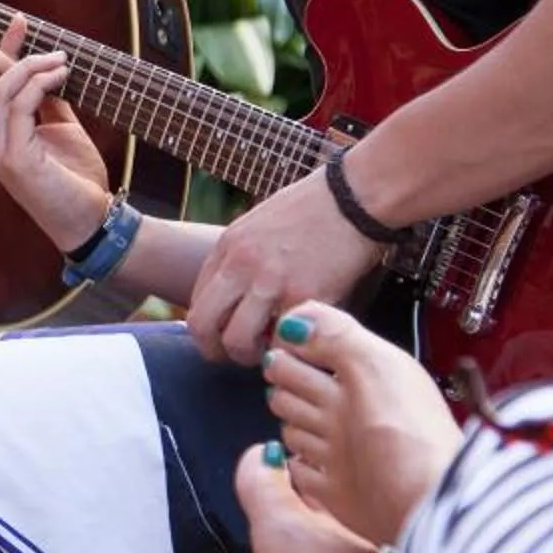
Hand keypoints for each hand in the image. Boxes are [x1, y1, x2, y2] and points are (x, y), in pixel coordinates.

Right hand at [0, 14, 111, 250]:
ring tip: (61, 64)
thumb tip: (49, 69)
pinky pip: (17, 108)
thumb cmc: (77, 180)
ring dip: (30, 68)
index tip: (21, 23)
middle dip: (1, 57)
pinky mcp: (16, 161)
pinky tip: (61, 79)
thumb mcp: (61, 129)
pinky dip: (39, 84)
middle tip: (43, 57)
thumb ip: (48, 102)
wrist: (93, 221)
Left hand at [184, 170, 384, 364]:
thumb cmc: (313, 210)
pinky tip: (300, 341)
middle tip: (239, 357)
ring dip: (252, 356)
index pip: (196, 302)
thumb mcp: (259, 226)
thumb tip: (233, 299)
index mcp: (228, 247)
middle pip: (203, 325)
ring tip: (272, 350)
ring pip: (238, 341)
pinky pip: (283, 340)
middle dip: (216, 351)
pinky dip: (288, 350)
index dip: (209, 329)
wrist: (355, 196)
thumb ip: (240, 260)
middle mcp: (241, 265)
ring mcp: (271, 282)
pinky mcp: (305, 296)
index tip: (226, 337)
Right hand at [260, 300, 462, 546]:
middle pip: (303, 391)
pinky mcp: (336, 491)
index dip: (298, 345)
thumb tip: (296, 319)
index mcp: (367, 381)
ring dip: (289, 419)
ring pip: (297, 428)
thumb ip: (335, 334)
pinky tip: (289, 457)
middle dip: (287, 379)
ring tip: (287, 409)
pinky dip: (293, 464)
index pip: (321, 354)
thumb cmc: (411, 439)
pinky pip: (301, 472)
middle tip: (276, 369)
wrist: (426, 511)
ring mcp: (344, 454)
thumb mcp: (376, 365)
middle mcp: (355, 416)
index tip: (283, 342)